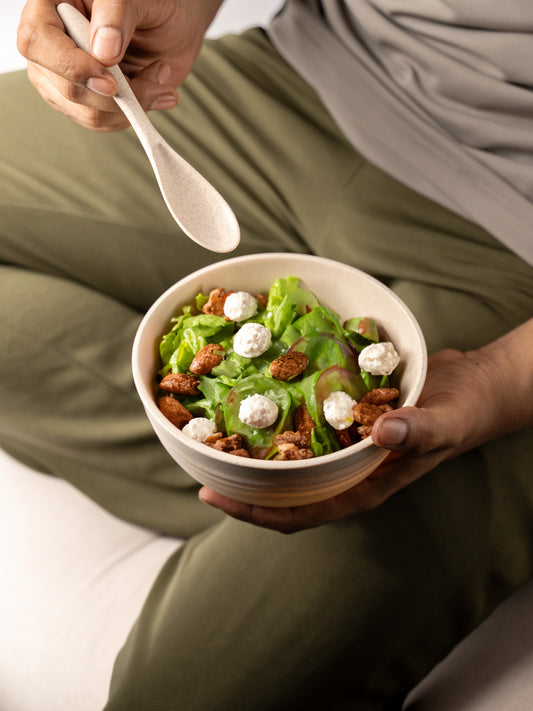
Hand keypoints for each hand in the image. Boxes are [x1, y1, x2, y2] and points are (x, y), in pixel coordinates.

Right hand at [17, 0, 223, 130]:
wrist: (171, 24)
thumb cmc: (151, 2)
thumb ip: (116, 15)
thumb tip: (102, 53)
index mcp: (51, 6)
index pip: (38, 42)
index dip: (72, 67)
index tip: (111, 82)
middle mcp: (51, 44)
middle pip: (66, 88)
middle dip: (118, 95)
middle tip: (157, 74)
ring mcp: (64, 77)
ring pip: (87, 113)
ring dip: (132, 105)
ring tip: (159, 75)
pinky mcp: (84, 100)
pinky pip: (103, 122)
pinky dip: (134, 112)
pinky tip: (153, 89)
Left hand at [199, 320, 532, 532]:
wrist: (473, 386)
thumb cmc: (465, 412)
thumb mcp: (446, 421)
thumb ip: (418, 431)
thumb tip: (381, 434)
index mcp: (365, 484)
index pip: (303, 512)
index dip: (257, 513)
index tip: (216, 496)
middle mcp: (347, 469)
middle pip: (285, 489)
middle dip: (242, 485)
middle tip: (201, 461)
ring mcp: (344, 445)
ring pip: (291, 458)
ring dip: (256, 452)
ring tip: (217, 432)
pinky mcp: (344, 418)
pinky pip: (305, 424)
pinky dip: (281, 417)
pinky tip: (259, 395)